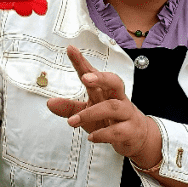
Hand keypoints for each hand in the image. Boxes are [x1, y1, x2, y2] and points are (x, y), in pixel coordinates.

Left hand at [47, 45, 159, 166]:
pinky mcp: (130, 130)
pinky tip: (91, 137)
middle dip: (100, 78)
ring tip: (72, 121)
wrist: (137, 136)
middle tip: (85, 77)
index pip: (93, 73)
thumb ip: (70, 108)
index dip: (82, 61)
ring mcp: (125, 113)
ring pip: (112, 107)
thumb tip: (49, 103)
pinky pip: (118, 131)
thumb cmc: (109, 120)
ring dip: (91, 113)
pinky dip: (103, 134)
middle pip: (114, 82)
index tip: (70, 49)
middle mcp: (117, 98)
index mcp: (105, 90)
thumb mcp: (88, 113)